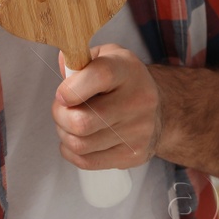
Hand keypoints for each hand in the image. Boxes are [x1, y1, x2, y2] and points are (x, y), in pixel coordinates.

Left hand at [51, 44, 163, 169]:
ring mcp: (137, 132)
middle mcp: (137, 101)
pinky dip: (72, 152)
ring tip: (71, 123)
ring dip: (65, 134)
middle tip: (62, 109)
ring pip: (80, 144)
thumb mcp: (106, 56)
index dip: (71, 88)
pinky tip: (78, 138)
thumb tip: (65, 65)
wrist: (159, 108)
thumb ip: (81, 58)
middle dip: (60, 116)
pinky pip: (86, 161)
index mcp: (128, 70)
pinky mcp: (133, 154)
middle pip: (82, 121)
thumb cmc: (124, 82)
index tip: (62, 94)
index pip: (99, 76)